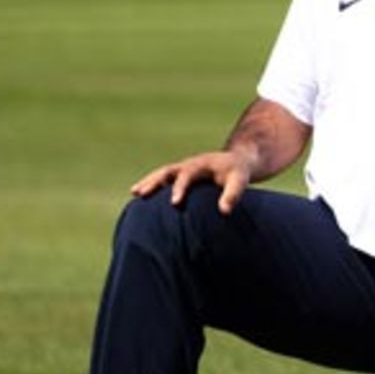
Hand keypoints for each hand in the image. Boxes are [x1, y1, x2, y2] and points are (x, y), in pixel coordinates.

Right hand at [131, 150, 254, 214]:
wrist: (236, 161)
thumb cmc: (238, 172)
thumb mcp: (240, 181)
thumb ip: (233, 194)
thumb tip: (224, 212)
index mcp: (201, 164)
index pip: (187, 175)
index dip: (180, 188)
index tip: (174, 203)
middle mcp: (188, 164)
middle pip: (167, 171)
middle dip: (154, 182)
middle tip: (141, 194)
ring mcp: (183, 169)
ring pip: (161, 174)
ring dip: (148, 182)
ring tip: (135, 193)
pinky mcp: (181, 175)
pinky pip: (163, 179)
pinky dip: (152, 185)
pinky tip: (140, 196)